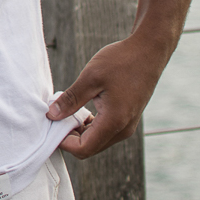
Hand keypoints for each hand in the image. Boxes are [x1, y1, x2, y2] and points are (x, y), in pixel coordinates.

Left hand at [46, 34, 167, 158]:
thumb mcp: (90, 77)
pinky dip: (90, 125)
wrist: (148, 51)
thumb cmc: (121, 61)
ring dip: (80, 131)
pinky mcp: (128, 118)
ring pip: (97, 140)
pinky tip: (82, 108)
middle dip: (70, 137)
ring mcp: (127, 125)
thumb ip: (71, 99)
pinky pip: (105, 131)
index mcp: (114, 122)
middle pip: (90, 148)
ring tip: (68, 109)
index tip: (51, 124)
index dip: (64, 142)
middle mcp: (123, 129)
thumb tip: (52, 115)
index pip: (84, 149)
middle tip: (56, 115)